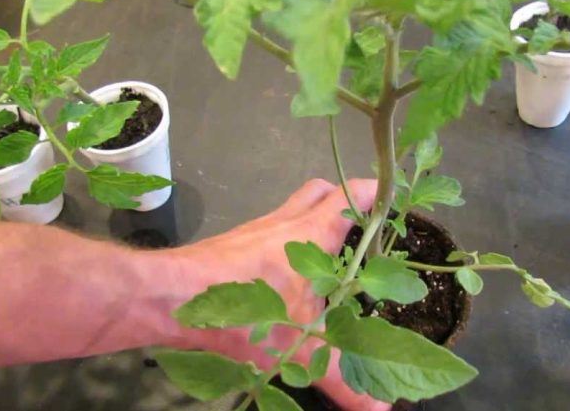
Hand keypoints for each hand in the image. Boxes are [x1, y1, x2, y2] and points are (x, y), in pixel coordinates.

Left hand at [174, 178, 389, 410]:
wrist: (173, 296)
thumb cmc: (246, 312)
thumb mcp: (302, 350)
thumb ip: (341, 379)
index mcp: (312, 235)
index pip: (352, 196)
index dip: (377, 192)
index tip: (396, 198)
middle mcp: (286, 223)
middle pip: (321, 190)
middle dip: (345, 200)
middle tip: (361, 228)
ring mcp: (256, 231)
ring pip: (292, 209)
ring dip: (311, 222)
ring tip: (327, 256)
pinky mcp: (233, 245)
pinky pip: (268, 231)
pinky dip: (284, 243)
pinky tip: (282, 276)